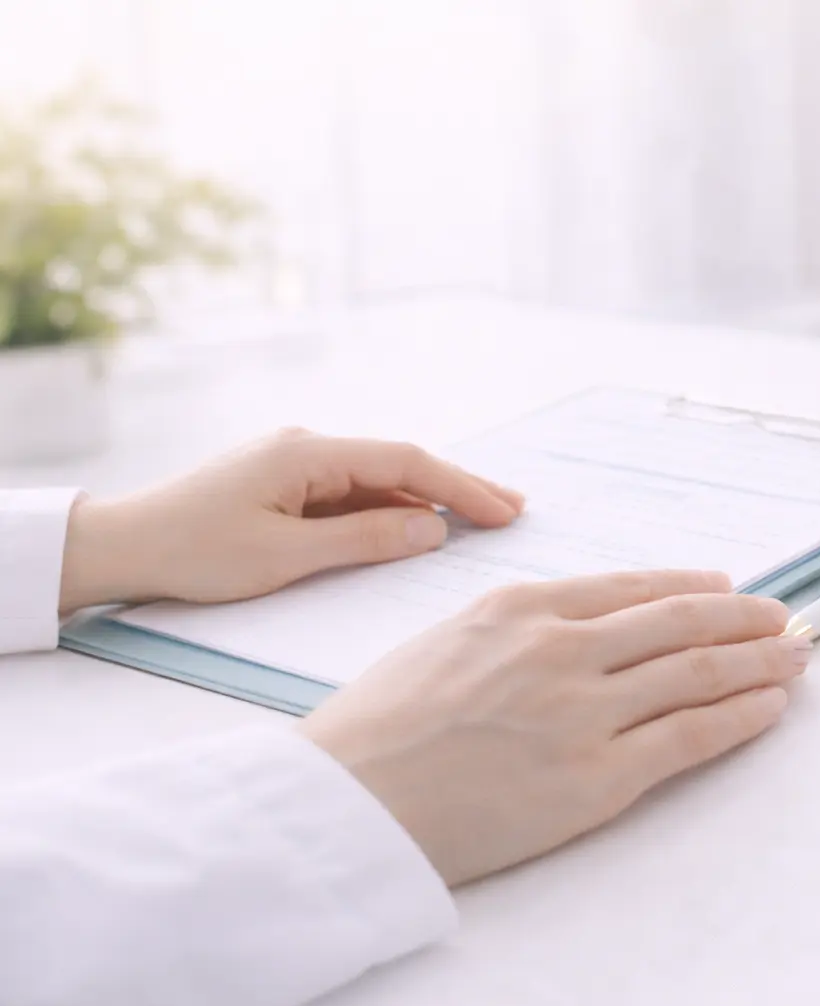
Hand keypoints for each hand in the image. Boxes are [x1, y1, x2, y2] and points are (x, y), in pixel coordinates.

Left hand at [59, 428, 522, 612]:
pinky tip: (419, 524)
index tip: (506, 513)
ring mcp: (295, 463)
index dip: (462, 487)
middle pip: (400, 463)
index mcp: (308, 452)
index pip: (406, 462)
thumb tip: (430, 529)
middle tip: (514, 509)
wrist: (118, 545)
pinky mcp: (284, 484)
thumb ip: (363, 540)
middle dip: (458, 487)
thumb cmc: (193, 553)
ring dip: (428, 498)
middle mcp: (306, 446)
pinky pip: (352, 492)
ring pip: (378, 478)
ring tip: (481, 518)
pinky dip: (392, 508)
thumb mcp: (284, 556)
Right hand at [299, 570, 808, 887]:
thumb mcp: (444, 641)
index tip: (725, 591)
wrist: (347, 801)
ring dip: (759, 662)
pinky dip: (741, 717)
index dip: (691, 589)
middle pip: (680, 623)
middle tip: (781, 617)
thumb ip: (515, 628)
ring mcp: (583, 713)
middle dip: (743, 619)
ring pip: (697, 673)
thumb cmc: (378, 729)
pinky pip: (689, 738)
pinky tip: (771, 707)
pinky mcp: (596, 779)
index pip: (632, 589)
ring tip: (796, 656)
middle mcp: (562, 649)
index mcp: (522, 608)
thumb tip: (574, 629)